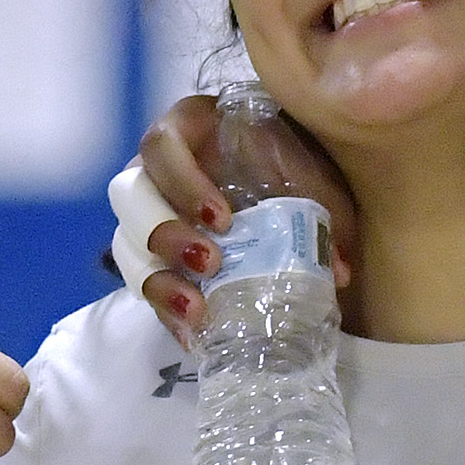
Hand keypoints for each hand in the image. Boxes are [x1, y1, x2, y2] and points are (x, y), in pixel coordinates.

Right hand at [131, 92, 356, 341]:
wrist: (287, 165)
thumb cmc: (291, 155)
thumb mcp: (309, 172)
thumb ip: (323, 210)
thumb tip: (338, 273)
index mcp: (183, 131)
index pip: (160, 147)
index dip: (182, 183)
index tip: (222, 218)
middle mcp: (153, 171)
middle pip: (129, 199)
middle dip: (165, 235)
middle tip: (211, 263)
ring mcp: (149, 216)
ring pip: (127, 247)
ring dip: (159, 281)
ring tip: (197, 309)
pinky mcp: (156, 256)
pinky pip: (145, 284)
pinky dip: (165, 311)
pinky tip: (194, 333)